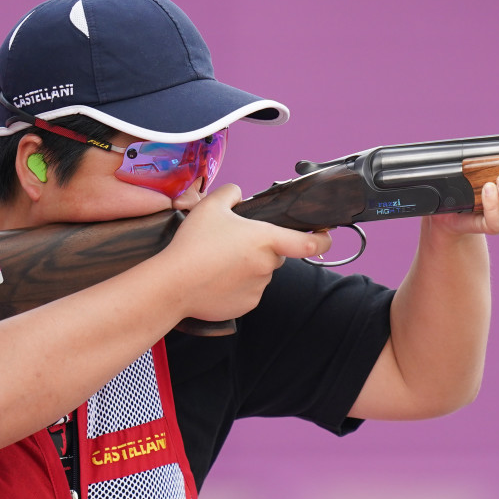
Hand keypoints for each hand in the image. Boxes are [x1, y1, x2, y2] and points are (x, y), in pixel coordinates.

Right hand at [161, 184, 332, 320]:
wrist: (173, 284)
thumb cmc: (193, 245)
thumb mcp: (211, 206)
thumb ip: (230, 193)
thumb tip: (238, 193)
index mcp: (266, 239)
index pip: (308, 243)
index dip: (322, 239)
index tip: (325, 236)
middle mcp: (268, 266)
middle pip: (276, 255)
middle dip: (262, 250)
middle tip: (233, 245)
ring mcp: (258, 288)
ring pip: (261, 274)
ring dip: (248, 268)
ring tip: (218, 263)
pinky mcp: (246, 305)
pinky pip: (249, 292)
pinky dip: (237, 286)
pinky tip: (216, 279)